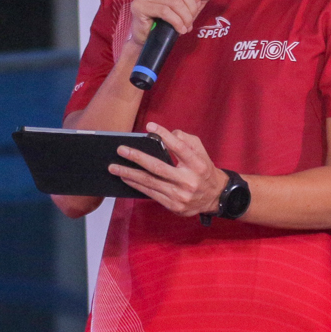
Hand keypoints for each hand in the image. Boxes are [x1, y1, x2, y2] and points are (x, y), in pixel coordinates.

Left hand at [108, 122, 226, 218]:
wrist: (215, 196)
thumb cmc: (203, 170)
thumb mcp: (201, 152)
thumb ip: (186, 140)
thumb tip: (166, 134)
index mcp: (197, 164)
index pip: (179, 147)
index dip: (164, 135)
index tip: (149, 126)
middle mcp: (189, 180)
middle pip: (158, 167)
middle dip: (137, 157)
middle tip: (121, 150)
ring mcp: (180, 195)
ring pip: (150, 182)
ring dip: (130, 174)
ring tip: (115, 167)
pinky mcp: (174, 205)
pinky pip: (151, 194)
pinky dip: (136, 185)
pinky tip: (126, 178)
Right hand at [127, 0, 221, 45]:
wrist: (149, 38)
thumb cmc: (166, 20)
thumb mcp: (189, 5)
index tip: (195, 7)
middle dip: (191, 8)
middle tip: (190, 20)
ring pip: (174, 1)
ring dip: (185, 17)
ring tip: (185, 26)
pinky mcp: (138, 6)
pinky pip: (165, 11)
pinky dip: (176, 22)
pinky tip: (179, 29)